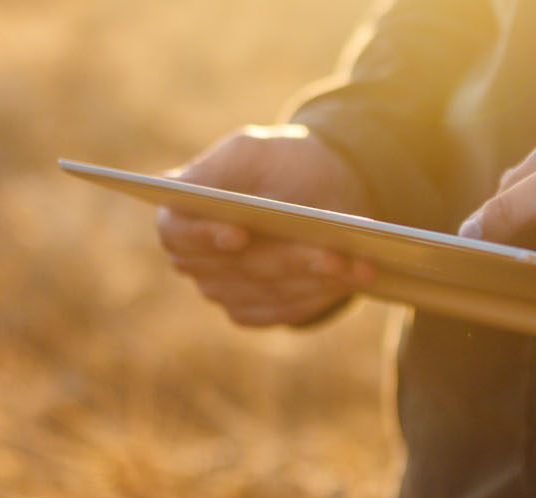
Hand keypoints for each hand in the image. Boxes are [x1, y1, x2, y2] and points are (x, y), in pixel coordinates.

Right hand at [158, 124, 377, 327]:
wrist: (316, 188)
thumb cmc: (277, 163)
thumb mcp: (251, 150)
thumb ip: (223, 169)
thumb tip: (210, 200)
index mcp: (180, 214)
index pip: (177, 233)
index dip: (205, 236)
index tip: (240, 234)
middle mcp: (194, 260)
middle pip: (235, 268)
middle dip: (287, 260)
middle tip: (331, 253)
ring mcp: (222, 290)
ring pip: (268, 292)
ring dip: (314, 279)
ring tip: (358, 264)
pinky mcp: (255, 310)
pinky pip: (285, 309)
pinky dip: (321, 294)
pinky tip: (354, 278)